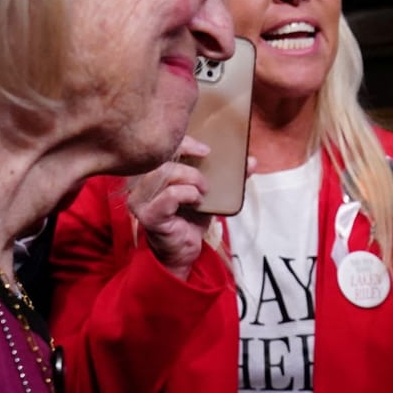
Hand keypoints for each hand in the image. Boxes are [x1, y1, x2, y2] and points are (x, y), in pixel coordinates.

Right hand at [125, 135, 214, 278]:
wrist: (183, 250)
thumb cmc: (191, 218)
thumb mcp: (210, 192)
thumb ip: (228, 176)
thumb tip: (252, 161)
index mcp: (151, 171)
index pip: (162, 146)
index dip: (184, 142)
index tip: (206, 150)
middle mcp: (140, 183)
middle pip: (162, 157)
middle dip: (190, 161)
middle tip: (207, 178)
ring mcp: (141, 199)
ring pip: (165, 173)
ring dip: (191, 178)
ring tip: (203, 190)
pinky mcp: (148, 214)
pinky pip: (170, 195)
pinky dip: (188, 194)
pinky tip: (197, 201)